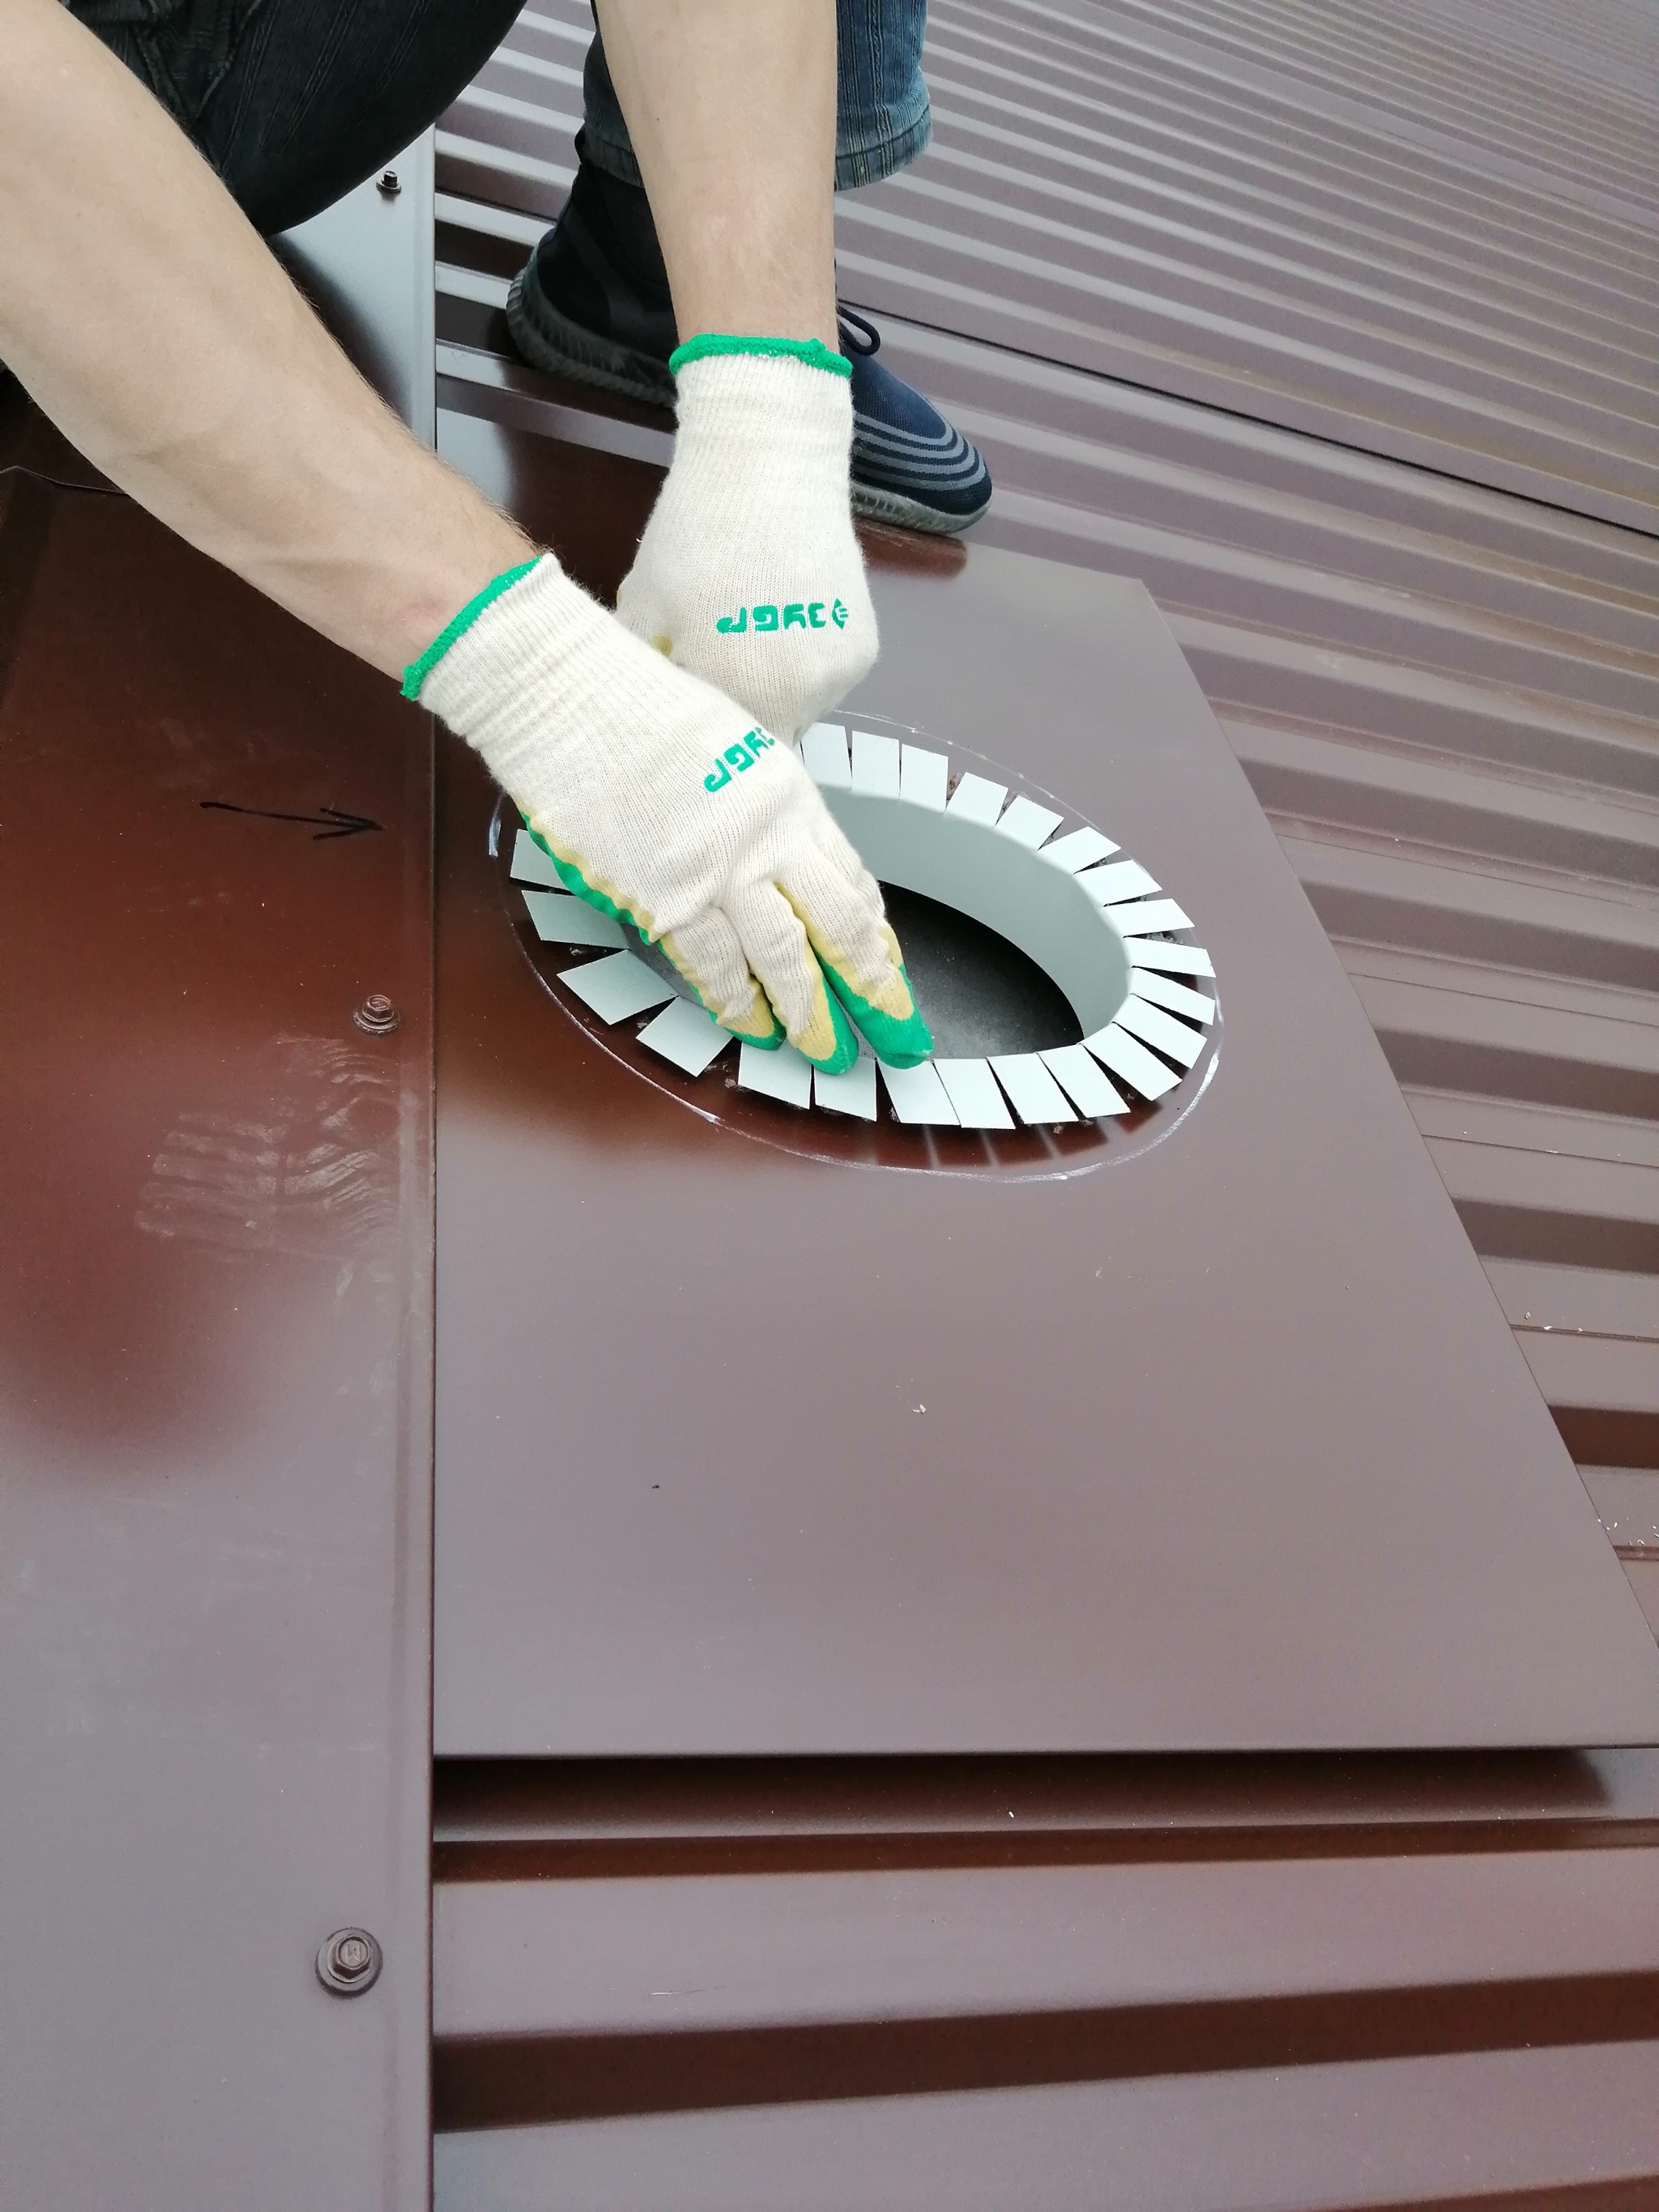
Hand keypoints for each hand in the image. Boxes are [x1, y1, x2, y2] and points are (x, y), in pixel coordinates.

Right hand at [408, 554, 929, 1072]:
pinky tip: (754, 1028)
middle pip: (840, 931)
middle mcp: (768, 839)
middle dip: (874, 994)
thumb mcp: (735, 747)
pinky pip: (712, 965)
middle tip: (895, 1038)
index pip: (854, 884)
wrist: (571, 698)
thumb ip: (764, 807)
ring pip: (784, 961)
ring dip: (808, 1015)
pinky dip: (736, 1003)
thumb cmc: (641, 709)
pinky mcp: (664, 897)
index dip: (878, 941)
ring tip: (827, 1053)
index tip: (893, 977)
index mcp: (792, 798)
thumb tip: (778, 857)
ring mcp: (718, 872)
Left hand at [616, 339, 875, 741]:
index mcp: (738, 691)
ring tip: (750, 638)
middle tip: (713, 669)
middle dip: (735, 712)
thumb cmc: (694, 533)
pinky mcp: (864, 651)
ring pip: (795, 709)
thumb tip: (644, 709)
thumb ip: (645, 672)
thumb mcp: (642, 606)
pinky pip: (824, 680)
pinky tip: (785, 621)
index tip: (684, 710)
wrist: (771, 462)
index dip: (697, 732)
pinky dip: (803, 665)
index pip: (717, 747)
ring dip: (771, 691)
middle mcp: (798, 697)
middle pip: (761, 736)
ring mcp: (837, 675)